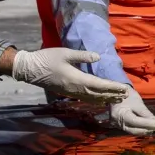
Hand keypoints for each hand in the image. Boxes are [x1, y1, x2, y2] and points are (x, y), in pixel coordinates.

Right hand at [9, 47, 131, 103]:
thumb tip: (98, 57)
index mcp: (76, 79)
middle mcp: (75, 89)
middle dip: (112, 95)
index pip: (99, 85)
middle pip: (97, 94)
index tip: (123, 88)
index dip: (112, 87)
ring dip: (105, 99)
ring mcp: (70, 92)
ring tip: (117, 99)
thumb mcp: (65, 53)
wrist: (29, 69)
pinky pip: (84, 98)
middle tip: (125, 95)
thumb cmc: (47, 59)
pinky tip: (100, 100)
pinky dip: (95, 100)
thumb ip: (82, 56)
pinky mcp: (67, 93)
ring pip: (92, 98)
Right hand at [107, 90, 154, 133]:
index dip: (147, 123)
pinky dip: (140, 129)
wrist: (116, 93)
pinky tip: (148, 128)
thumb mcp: (137, 102)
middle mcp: (117, 122)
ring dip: (145, 130)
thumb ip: (146, 113)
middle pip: (134, 130)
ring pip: (133, 131)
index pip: (135, 121)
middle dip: (147, 129)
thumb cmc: (128, 96)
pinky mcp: (121, 126)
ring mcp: (118, 125)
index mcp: (119, 113)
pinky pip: (132, 130)